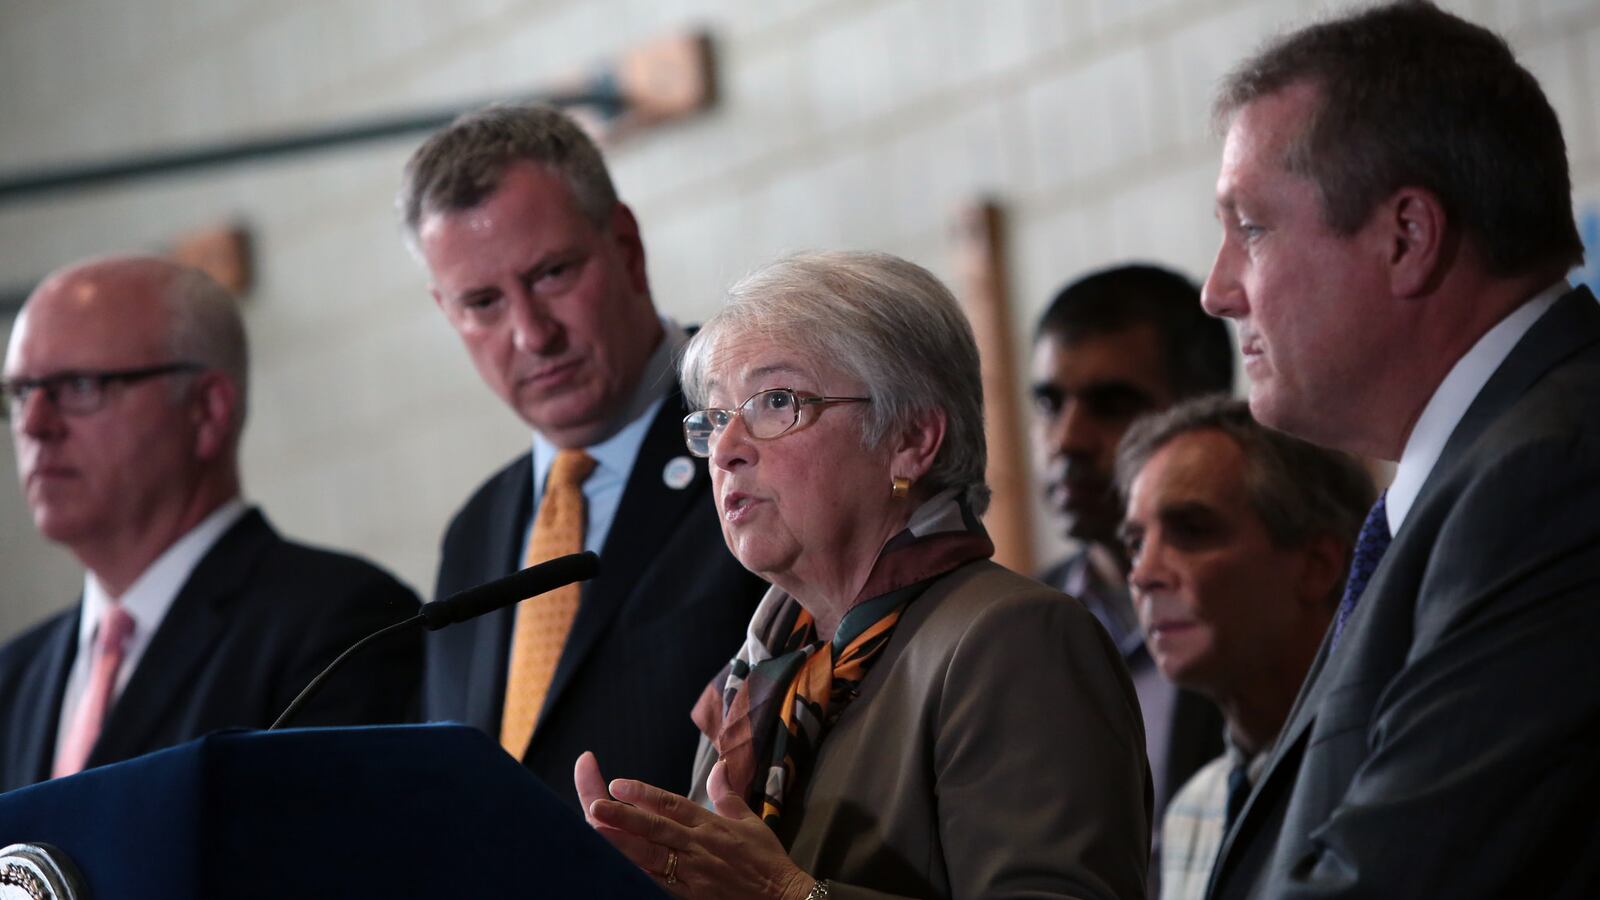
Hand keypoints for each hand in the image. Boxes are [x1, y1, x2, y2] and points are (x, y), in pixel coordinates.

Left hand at [574, 752, 813, 899]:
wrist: (783, 899)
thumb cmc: (767, 860)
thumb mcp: (750, 822)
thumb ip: (727, 794)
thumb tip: (720, 766)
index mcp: (711, 826)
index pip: (672, 805)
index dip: (645, 793)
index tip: (619, 783)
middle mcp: (697, 847)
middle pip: (654, 829)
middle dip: (622, 817)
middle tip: (595, 805)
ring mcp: (692, 873)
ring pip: (648, 856)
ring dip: (620, 844)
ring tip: (596, 830)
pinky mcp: (689, 895)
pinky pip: (656, 883)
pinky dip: (634, 874)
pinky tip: (614, 867)